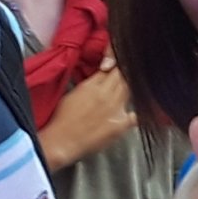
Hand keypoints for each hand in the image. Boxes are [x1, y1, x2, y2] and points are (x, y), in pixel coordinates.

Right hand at [38, 57, 135, 171]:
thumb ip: (89, 84)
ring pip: (129, 89)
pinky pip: (134, 116)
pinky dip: (136, 113)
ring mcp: (115, 109)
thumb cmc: (62, 119)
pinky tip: (134, 112)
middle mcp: (106, 94)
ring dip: (129, 86)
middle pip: (123, 75)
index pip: (111, 65)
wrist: (62, 141)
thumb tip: (99, 79)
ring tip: (126, 87)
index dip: (116, 59)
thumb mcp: (72, 93)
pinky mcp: (119, 125)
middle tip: (126, 69)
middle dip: (125, 70)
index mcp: (92, 85)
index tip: (119, 57)